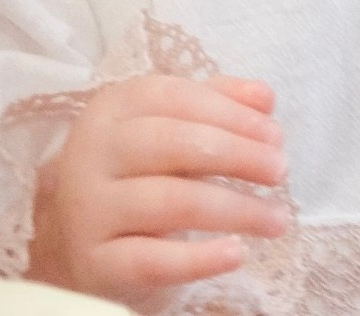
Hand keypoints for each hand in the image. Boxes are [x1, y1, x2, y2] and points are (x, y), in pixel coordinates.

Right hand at [26, 74, 289, 312]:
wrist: (80, 245)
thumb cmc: (136, 177)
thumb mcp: (168, 132)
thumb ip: (215, 106)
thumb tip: (265, 97)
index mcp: (111, 110)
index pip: (173, 97)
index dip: (229, 112)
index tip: (275, 133)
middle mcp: (92, 153)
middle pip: (171, 143)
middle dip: (235, 154)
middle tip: (280, 169)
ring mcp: (89, 209)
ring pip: (169, 202)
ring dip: (235, 209)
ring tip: (278, 219)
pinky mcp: (95, 262)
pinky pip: (152, 259)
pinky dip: (199, 258)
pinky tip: (237, 253)